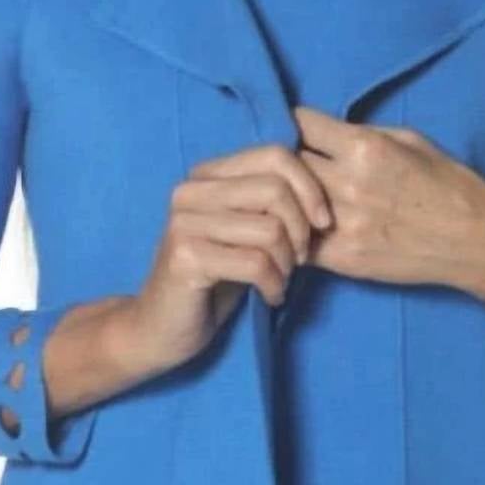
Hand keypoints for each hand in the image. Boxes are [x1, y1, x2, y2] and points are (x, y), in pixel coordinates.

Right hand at [120, 141, 333, 374]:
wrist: (160, 329)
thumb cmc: (213, 282)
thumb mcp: (246, 235)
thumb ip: (271, 207)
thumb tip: (324, 195)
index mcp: (207, 176)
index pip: (275, 155)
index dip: (310, 188)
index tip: (322, 223)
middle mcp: (191, 191)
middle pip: (275, 188)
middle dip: (301, 229)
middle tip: (298, 259)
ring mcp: (184, 222)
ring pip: (270, 228)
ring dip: (287, 263)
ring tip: (280, 280)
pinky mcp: (185, 257)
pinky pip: (255, 263)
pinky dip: (274, 284)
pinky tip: (270, 296)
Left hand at [292, 105, 484, 362]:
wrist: (476, 241)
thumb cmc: (449, 184)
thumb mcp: (410, 141)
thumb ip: (363, 136)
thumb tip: (325, 134)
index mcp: (364, 147)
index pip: (299, 123)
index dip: (291, 125)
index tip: (290, 131)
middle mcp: (348, 184)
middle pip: (286, 163)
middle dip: (280, 161)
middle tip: (275, 166)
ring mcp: (342, 225)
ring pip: (286, 205)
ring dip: (283, 201)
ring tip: (281, 199)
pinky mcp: (343, 259)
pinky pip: (299, 244)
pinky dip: (293, 236)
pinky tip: (296, 231)